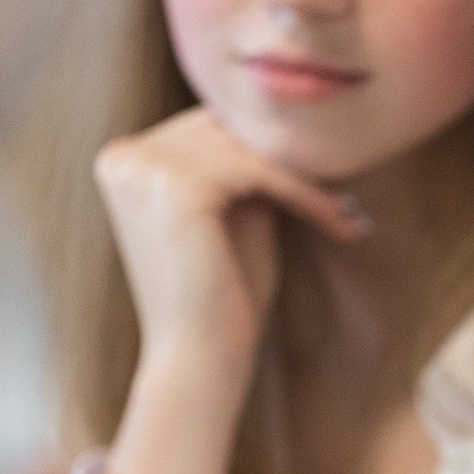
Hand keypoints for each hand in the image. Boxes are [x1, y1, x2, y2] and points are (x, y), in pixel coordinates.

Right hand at [95, 106, 366, 369]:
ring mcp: (145, 167)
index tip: (325, 173)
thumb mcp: (232, 212)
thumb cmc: (220, 293)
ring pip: (250, 151)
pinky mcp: (179, 185)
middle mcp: (124, 155)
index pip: (209, 128)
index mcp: (124, 158)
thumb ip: (243, 162)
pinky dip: (308, 196)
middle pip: (228, 131)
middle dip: (290, 159)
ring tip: (348, 211)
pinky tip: (343, 223)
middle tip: (346, 186)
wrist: (197, 357)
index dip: (269, 148)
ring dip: (308, 179)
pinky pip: (263, 173)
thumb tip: (289, 116)